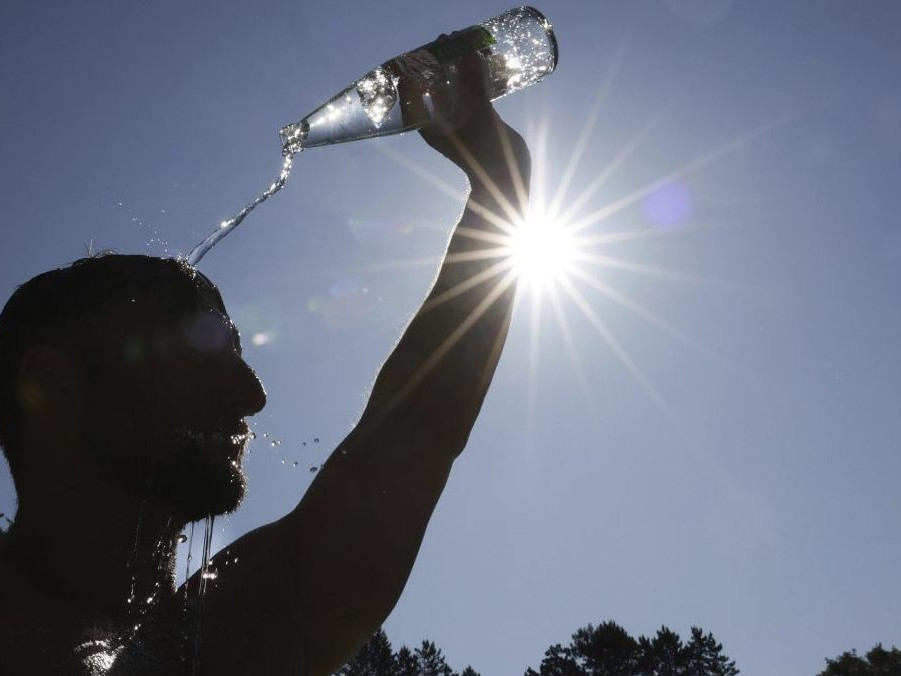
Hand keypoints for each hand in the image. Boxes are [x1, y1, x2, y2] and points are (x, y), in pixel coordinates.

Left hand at [417, 40, 529, 186]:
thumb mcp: (479, 114)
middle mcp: (440, 121)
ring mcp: (459, 120)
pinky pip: (474, 91)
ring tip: (474, 45)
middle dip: (446, 60)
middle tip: (455, 39)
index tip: (435, 45)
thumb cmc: (486, 155)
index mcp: (429, 125)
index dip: (424, 64)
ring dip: (465, 65)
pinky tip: (489, 60)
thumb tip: (469, 52)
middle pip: (437, 83)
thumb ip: (473, 84)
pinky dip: (479, 76)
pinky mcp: (478, 119)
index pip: (417, 88)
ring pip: (458, 85)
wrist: (507, 180)